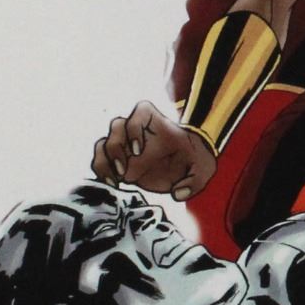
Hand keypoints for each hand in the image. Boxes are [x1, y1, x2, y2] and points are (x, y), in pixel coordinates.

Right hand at [92, 100, 216, 199]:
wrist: (188, 166)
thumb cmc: (195, 159)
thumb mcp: (203, 169)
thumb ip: (194, 181)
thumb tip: (179, 193)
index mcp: (159, 124)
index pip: (140, 111)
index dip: (134, 127)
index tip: (138, 150)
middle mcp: (138, 131)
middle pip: (116, 126)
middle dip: (115, 147)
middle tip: (124, 170)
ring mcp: (126, 146)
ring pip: (103, 143)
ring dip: (103, 160)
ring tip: (115, 180)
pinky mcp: (120, 162)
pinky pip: (101, 161)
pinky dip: (100, 171)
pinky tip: (112, 184)